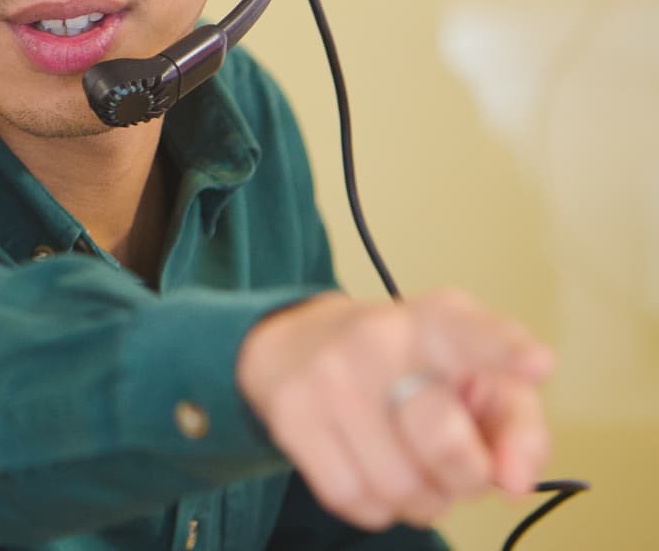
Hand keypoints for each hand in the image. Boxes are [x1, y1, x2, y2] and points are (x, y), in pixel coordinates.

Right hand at [236, 289, 553, 530]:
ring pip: (399, 486)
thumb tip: (514, 482)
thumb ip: (515, 425)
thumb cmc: (407, 368)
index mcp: (439, 322)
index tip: (537, 365)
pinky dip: (375, 506)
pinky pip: (352, 498)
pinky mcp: (293, 415)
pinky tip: (372, 472)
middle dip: (465, 478)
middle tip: (462, 472)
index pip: (474, 334)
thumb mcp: (473, 376)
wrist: (296, 342)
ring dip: (420, 500)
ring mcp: (330, 377)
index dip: (507, 352)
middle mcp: (381, 340)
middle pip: (444, 442)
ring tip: (413, 470)